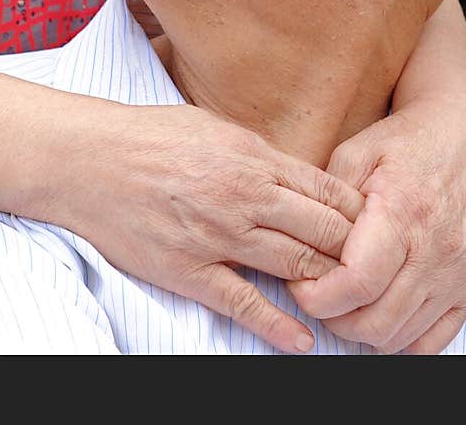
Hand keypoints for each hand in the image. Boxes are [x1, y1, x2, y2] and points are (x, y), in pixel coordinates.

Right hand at [60, 103, 363, 353]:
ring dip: (327, 284)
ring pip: (293, 265)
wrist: (89, 159)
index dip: (360, 213)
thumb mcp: (213, 126)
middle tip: (376, 267)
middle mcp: (243, 196)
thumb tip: (298, 176)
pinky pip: (243, 303)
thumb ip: (259, 154)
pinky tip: (302, 339)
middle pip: (323, 231)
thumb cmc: (149, 136)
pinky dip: (278, 325)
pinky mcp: (189, 270)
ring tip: (350, 299)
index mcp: (252, 157)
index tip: (376, 227)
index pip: (328, 191)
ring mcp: (217, 236)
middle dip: (356, 251)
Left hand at [288, 101, 465, 352]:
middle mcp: (436, 249)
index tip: (297, 282)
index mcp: (402, 211)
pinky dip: (398, 338)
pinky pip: (431, 342)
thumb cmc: (399, 145)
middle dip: (333, 318)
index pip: (357, 282)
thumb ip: (324, 202)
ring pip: (400, 337)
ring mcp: (458, 273)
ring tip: (342, 299)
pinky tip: (376, 310)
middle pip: (376, 320)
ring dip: (361, 330)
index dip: (318, 296)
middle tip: (315, 294)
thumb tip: (295, 245)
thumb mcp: (353, 154)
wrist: (461, 141)